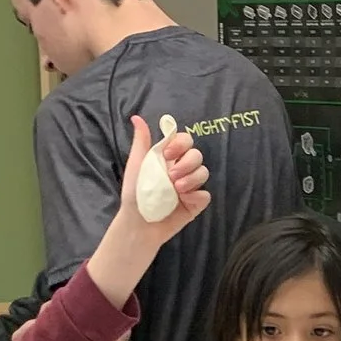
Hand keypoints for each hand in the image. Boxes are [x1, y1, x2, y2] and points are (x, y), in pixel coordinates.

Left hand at [115, 115, 210, 245]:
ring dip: (191, 178)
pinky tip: (184, 201)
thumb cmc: (135, 194)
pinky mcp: (195, 204)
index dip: (180, 144)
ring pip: (203, 173)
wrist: (138, 223)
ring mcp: (190, 187)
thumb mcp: (137, 164)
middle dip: (187, 163)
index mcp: (169, 158)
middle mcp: (182, 170)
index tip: (167, 153)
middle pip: (197, 155)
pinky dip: (196, 195)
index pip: (185, 141)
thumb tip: (136, 117)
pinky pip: (205, 195)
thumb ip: (142, 142)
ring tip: (176, 189)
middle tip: (171, 176)